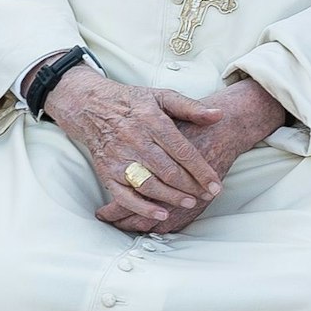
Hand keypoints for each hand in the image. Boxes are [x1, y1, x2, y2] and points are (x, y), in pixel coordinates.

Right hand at [96, 78, 288, 233]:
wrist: (92, 107)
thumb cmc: (134, 102)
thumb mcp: (163, 96)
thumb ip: (191, 107)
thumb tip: (218, 115)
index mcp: (152, 121)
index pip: (182, 151)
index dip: (201, 170)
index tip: (216, 185)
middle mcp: (135, 141)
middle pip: (168, 170)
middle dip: (191, 187)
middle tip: (208, 196)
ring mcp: (119, 158)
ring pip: (149, 184)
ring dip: (172, 198)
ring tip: (190, 203)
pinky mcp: (107, 173)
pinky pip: (125, 196)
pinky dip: (143, 208)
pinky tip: (161, 214)